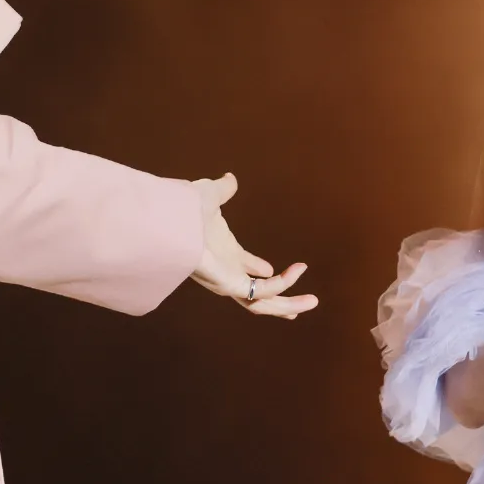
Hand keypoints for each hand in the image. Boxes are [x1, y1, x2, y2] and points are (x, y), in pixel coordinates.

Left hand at [188, 174, 315, 318]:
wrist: (170, 218)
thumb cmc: (183, 209)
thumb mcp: (210, 195)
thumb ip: (223, 190)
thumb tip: (229, 178)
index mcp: (225, 254)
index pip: (246, 270)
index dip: (260, 271)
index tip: (271, 268)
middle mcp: (228, 272)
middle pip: (258, 296)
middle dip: (282, 302)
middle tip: (304, 302)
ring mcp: (229, 281)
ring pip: (264, 304)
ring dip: (289, 304)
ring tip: (313, 302)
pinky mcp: (230, 284)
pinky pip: (263, 291)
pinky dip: (283, 284)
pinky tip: (298, 270)